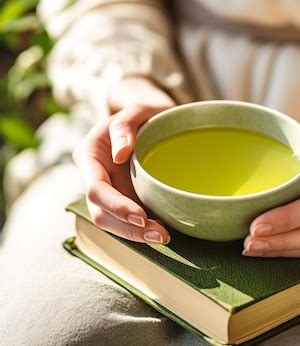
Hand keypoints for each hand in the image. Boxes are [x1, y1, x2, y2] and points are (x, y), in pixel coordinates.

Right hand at [73, 76, 173, 243]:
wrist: (152, 120)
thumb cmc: (144, 112)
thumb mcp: (137, 109)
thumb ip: (125, 124)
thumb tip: (119, 154)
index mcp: (89, 154)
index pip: (96, 188)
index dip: (116, 206)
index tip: (141, 216)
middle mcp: (94, 176)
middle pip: (101, 213)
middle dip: (128, 228)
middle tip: (160, 235)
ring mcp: (108, 191)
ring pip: (113, 222)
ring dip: (137, 234)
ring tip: (164, 236)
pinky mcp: (123, 199)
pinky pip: (127, 220)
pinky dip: (144, 229)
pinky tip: (163, 231)